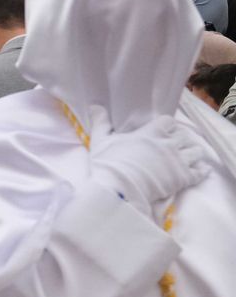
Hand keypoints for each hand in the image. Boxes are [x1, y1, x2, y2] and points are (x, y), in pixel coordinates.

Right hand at [92, 116, 209, 213]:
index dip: (166, 125)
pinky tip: (199, 170)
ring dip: (192, 153)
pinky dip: (201, 170)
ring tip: (185, 157)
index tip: (161, 131)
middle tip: (173, 145)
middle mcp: (169, 144)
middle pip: (185, 135)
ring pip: (196, 151)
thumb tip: (95, 106)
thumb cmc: (109, 164)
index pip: (168, 121)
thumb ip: (101, 122)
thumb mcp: (100, 141)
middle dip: (180, 139)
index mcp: (151, 132)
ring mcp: (178, 161)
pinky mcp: (183, 178)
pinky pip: (200, 172)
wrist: (119, 190)